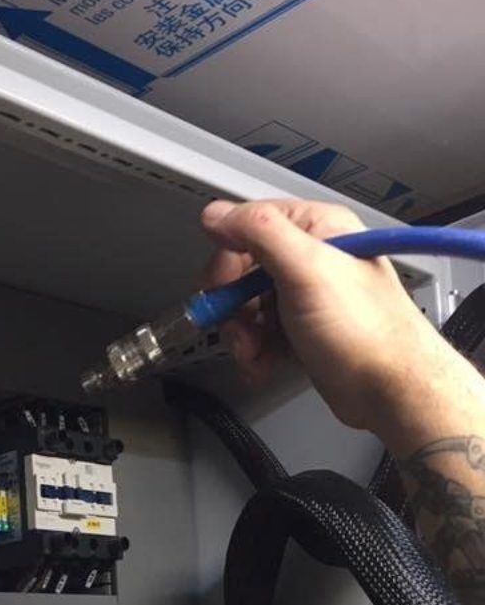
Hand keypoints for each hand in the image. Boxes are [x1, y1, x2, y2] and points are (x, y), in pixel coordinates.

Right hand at [200, 198, 459, 433]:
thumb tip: (218, 214)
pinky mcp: (302, 331)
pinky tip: (263, 364)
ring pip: (248, 307)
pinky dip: (255, 352)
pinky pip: (261, 334)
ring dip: (242, 335)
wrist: (388, 391)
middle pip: (243, 271)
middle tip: (238, 325)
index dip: (228, 256)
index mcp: (318, 230)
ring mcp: (306, 298)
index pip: (251, 225)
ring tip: (254, 353)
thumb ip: (261, 233)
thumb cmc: (366, 332)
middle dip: (233, 305)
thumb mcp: (307, 270)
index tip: (219, 286)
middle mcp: (311, 260)